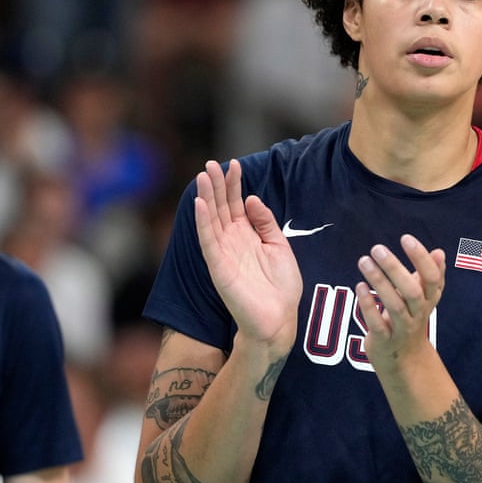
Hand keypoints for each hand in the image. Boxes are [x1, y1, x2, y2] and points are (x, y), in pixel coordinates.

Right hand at [194, 160, 301, 352]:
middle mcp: (232, 241)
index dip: (235, 184)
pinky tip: (200, 204)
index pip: (236, 204)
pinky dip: (203, 221)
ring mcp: (224, 253)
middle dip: (216, 185)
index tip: (234, 164)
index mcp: (247, 235)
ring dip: (206, 197)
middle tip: (211, 164)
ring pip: (211, 219)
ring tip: (203, 175)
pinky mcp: (218, 266)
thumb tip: (251, 198)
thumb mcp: (279, 246)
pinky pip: (208, 240)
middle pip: (221, 207)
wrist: (279, 318)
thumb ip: (265, 222)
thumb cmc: (281, 287)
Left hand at [355, 234, 445, 371]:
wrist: (404, 359)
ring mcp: (402, 328)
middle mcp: (419, 313)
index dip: (421, 258)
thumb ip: (430, 275)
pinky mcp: (384, 340)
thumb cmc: (411, 318)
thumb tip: (439, 252)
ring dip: (378, 282)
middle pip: (412, 291)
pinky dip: (367, 305)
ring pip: (394, 306)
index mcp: (429, 299)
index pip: (432, 278)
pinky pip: (377, 323)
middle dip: (395, 269)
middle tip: (377, 249)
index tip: (406, 238)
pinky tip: (359, 286)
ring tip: (364, 261)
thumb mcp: (424, 297)